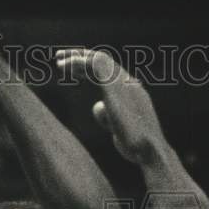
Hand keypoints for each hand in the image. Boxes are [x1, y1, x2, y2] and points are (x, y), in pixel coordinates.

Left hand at [54, 49, 165, 165]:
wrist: (149, 150)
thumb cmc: (137, 147)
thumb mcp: (120, 129)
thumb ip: (109, 115)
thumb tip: (97, 105)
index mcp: (133, 93)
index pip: (112, 75)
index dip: (91, 71)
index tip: (75, 72)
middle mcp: (130, 84)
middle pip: (105, 63)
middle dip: (83, 58)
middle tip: (63, 58)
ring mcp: (124, 82)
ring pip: (98, 60)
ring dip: (77, 58)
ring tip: (58, 60)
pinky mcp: (114, 84)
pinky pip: (94, 65)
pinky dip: (76, 63)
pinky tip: (62, 66)